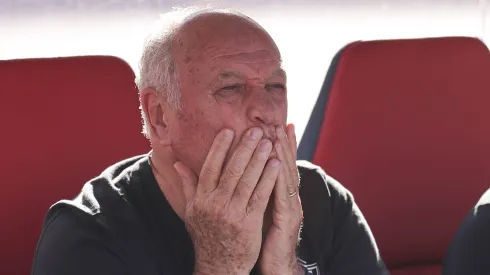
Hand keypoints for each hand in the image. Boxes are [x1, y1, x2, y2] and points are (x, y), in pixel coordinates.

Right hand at [174, 128, 281, 274]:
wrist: (218, 264)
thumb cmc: (205, 235)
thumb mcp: (191, 210)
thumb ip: (188, 185)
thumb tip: (177, 163)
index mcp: (202, 198)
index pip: (210, 167)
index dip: (220, 147)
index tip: (229, 130)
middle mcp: (216, 203)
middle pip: (232, 170)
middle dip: (245, 148)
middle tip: (256, 130)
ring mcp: (233, 213)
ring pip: (247, 180)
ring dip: (259, 159)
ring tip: (269, 142)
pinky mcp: (249, 222)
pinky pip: (260, 196)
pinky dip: (268, 179)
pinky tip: (276, 165)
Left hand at [259, 124, 303, 274]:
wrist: (277, 264)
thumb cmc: (266, 238)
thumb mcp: (260, 210)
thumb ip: (255, 192)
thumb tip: (244, 177)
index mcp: (282, 196)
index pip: (282, 166)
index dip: (282, 146)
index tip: (279, 125)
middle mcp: (290, 198)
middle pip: (287, 166)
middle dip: (284, 144)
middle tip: (280, 123)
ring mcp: (291, 207)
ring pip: (287, 176)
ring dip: (283, 155)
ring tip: (278, 136)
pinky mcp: (288, 219)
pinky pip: (284, 195)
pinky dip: (280, 177)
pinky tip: (277, 164)